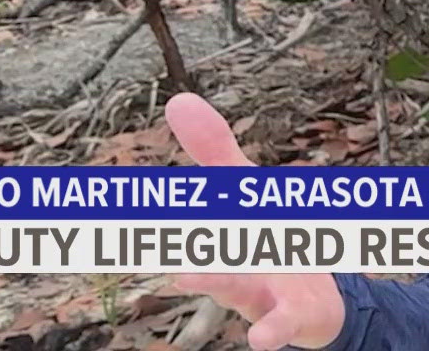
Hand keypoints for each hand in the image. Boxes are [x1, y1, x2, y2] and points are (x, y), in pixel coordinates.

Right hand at [164, 92, 347, 350]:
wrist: (317, 301)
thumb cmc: (272, 240)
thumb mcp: (250, 191)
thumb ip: (216, 152)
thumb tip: (178, 101)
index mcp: (217, 231)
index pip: (186, 211)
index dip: (152, 203)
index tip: (111, 195)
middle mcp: (231, 264)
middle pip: (204, 250)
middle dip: (175, 238)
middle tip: (141, 226)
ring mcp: (259, 291)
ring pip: (233, 286)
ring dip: (213, 280)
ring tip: (185, 275)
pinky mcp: (292, 313)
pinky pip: (280, 322)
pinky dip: (271, 330)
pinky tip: (259, 340)